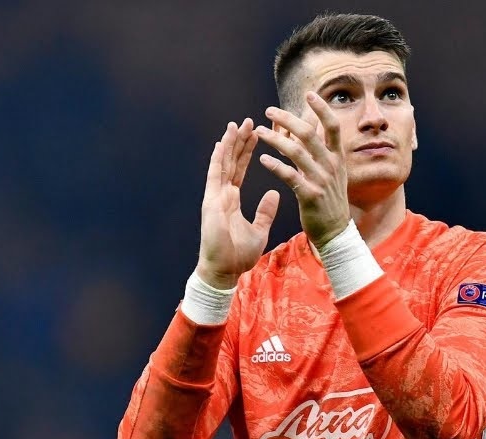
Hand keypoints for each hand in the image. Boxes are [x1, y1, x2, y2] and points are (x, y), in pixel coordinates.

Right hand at [197, 119, 280, 289]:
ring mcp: (215, 197)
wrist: (224, 270)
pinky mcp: (211, 203)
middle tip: (248, 121)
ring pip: (222, 164)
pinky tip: (222, 144)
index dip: (248, 151)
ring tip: (236, 125)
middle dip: (240, 141)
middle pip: (232, 162)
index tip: (256, 133)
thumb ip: (265, 211)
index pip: (241, 169)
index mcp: (232, 199)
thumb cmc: (238, 255)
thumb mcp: (259, 230)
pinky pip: (214, 177)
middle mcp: (222, 194)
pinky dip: (218, 160)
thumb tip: (275, 193)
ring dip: (229, 145)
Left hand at [254, 92, 350, 245]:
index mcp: (337, 157)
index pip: (333, 126)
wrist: (335, 232)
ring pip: (296, 152)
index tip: (309, 94)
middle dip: (288, 119)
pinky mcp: (310, 195)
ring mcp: (321, 180)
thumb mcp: (330, 173)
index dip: (322, 108)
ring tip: (258, 132)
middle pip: (309, 134)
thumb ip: (318, 151)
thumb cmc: (328, 201)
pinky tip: (263, 159)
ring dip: (275, 139)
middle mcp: (331, 165)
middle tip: (269, 111)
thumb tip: (306, 127)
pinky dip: (276, 165)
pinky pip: (290, 176)